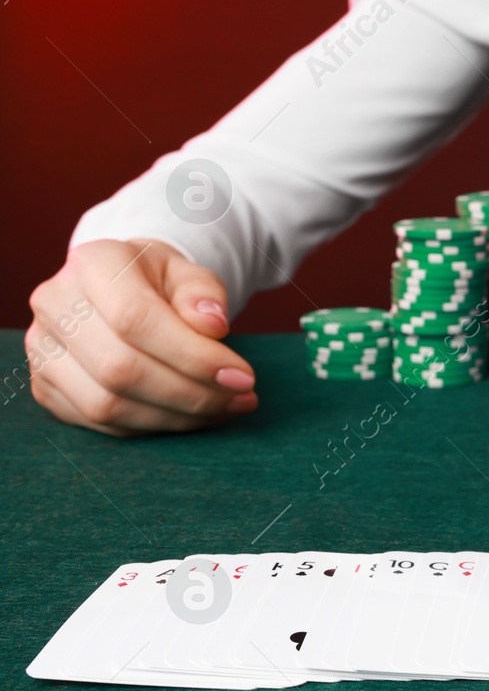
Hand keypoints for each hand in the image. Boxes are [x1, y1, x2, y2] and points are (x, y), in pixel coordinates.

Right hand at [26, 239, 256, 435]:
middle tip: (240, 397)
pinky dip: (153, 426)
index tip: (243, 376)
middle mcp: (54, 304)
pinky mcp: (45, 386)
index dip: (193, 357)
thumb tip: (213, 324)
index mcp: (92, 264)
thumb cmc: (160, 282)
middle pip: (120, 369)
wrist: (120, 289)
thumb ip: (204, 293)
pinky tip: (191, 416)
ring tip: (224, 407)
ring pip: (107, 405)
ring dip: (175, 417)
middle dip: (191, 394)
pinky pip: (100, 424)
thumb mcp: (190, 273)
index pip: (136, 320)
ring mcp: (42, 349)